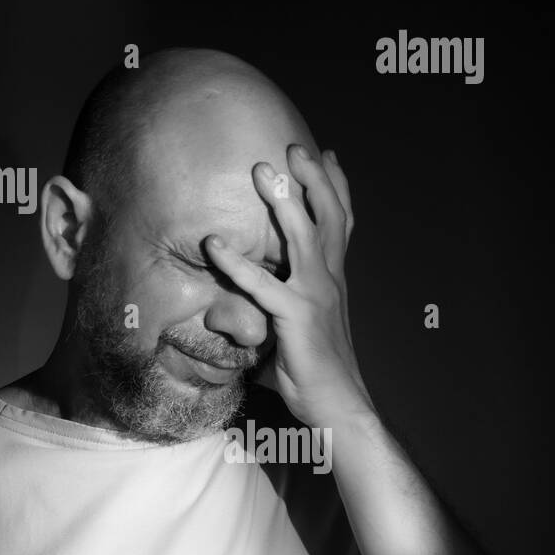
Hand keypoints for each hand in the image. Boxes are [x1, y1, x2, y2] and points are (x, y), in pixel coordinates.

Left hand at [204, 144, 373, 427]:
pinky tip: (212, 244)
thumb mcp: (294, 332)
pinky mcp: (296, 318)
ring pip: (303, 236)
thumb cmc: (315, 375)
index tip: (328, 155)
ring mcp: (316, 296)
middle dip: (311, 178)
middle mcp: (330, 280)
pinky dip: (235, 262)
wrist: (342, 409)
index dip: (337, 188)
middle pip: (327, 216)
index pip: (341, 223)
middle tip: (292, 145)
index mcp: (333, 280)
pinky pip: (261, 285)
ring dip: (283, 200)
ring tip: (262, 170)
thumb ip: (270, 314)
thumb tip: (234, 317)